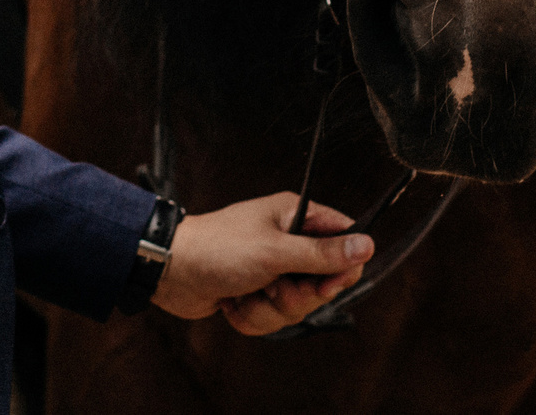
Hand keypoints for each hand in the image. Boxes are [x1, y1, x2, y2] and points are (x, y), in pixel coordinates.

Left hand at [151, 193, 373, 335]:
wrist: (169, 270)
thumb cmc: (218, 248)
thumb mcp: (276, 251)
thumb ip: (323, 253)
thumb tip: (366, 246)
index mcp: (295, 217)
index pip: (342, 240)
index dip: (341, 267)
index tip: (327, 284)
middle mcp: (287, 242)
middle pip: (321, 283)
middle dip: (295, 295)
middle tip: (274, 287)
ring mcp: (271, 269)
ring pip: (296, 306)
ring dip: (269, 308)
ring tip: (246, 292)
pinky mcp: (255, 293)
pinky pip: (272, 318)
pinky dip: (252, 317)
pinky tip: (233, 303)